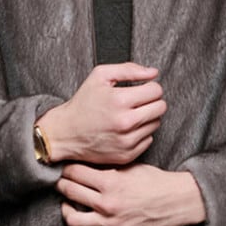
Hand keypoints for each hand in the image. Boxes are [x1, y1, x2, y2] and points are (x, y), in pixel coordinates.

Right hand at [37, 63, 166, 164]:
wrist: (65, 133)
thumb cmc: (83, 103)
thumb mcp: (100, 76)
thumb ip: (128, 69)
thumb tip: (153, 72)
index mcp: (120, 100)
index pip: (156, 91)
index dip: (150, 87)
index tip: (141, 89)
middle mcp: (125, 123)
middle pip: (161, 108)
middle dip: (152, 101)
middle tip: (137, 102)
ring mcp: (127, 142)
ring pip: (156, 124)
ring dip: (147, 118)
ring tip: (129, 115)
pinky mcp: (127, 156)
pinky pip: (148, 140)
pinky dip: (140, 133)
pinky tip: (126, 129)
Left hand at [56, 162, 205, 225]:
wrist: (178, 202)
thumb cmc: (156, 182)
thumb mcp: (131, 168)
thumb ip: (108, 169)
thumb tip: (86, 166)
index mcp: (111, 182)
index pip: (75, 173)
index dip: (67, 168)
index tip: (65, 168)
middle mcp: (108, 203)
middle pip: (69, 192)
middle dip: (62, 185)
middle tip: (61, 182)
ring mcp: (111, 223)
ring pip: (73, 219)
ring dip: (67, 210)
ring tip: (69, 205)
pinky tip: (88, 223)